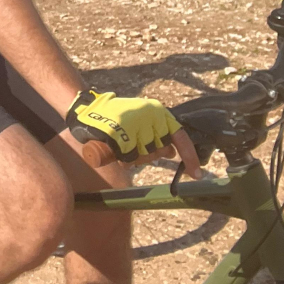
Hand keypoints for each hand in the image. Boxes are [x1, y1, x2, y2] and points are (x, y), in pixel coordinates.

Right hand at [66, 90, 197, 172]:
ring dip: (133, 156)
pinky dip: (122, 158)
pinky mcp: (122, 135)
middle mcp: (151, 116)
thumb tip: (171, 152)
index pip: (180, 137)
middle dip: (146, 153)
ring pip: (145, 156)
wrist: (86, 109)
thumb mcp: (141, 120)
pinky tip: (114, 147)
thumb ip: (156, 133)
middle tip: (130, 142)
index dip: (189, 157)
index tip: (197, 174)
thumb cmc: (113, 116)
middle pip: (159, 151)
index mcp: (158, 111)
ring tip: (119, 142)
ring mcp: (137, 125)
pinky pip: (130, 159)